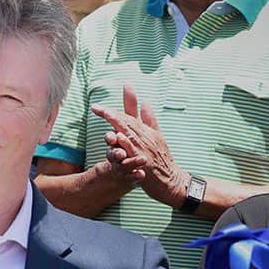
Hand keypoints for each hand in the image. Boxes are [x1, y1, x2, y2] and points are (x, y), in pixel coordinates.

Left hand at [92, 84, 186, 207]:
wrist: (171, 180)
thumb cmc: (162, 159)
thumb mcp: (157, 136)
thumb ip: (149, 119)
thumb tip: (146, 101)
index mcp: (146, 130)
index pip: (131, 114)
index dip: (126, 100)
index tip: (118, 88)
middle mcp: (144, 137)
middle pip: (127, 121)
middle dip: (112, 112)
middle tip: (97, 107)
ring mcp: (144, 149)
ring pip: (129, 133)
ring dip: (118, 123)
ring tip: (107, 114)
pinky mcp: (143, 162)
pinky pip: (133, 152)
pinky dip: (127, 144)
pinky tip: (119, 137)